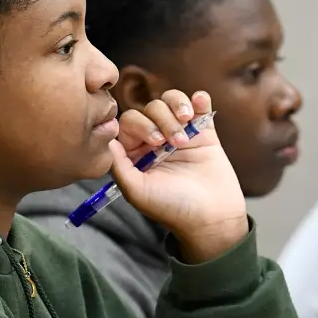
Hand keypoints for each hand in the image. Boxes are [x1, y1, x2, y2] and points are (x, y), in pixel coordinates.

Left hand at [109, 90, 247, 261]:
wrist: (211, 217)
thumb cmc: (172, 208)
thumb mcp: (136, 191)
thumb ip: (118, 164)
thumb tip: (107, 137)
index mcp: (136, 154)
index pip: (128, 122)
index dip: (140, 125)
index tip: (154, 142)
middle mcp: (157, 141)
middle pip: (151, 109)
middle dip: (162, 120)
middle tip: (174, 143)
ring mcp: (181, 134)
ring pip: (172, 102)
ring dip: (178, 106)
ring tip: (188, 123)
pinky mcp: (204, 132)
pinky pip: (199, 105)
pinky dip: (199, 99)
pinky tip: (200, 105)